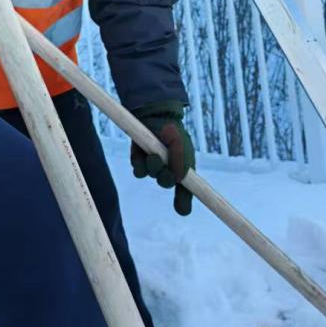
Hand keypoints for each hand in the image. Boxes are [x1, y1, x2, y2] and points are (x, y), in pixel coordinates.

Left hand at [131, 100, 194, 215]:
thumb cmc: (171, 131)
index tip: (183, 211)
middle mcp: (168, 168)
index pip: (186, 190)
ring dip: (152, 167)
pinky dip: (140, 164)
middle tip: (164, 165)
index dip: (184, 201)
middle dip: (164, 176)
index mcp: (183, 168)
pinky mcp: (139, 160)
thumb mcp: (180, 145)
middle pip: (166, 183)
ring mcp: (154, 165)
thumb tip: (178, 180)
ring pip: (152, 175)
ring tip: (153, 154)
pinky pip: (138, 171)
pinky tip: (142, 153)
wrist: (153, 115)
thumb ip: (181, 162)